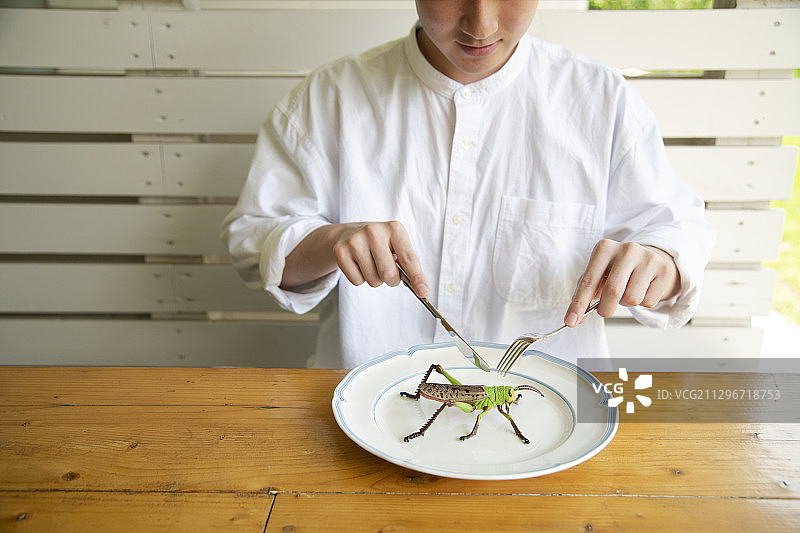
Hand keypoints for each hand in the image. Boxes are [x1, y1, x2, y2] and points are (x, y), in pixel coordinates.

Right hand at [332, 221, 429, 297]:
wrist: (349, 233)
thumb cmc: (381, 244)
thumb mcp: (397, 246)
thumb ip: (408, 266)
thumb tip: (421, 290)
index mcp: (394, 228)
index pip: (409, 259)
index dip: (417, 278)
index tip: (423, 292)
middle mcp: (374, 231)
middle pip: (388, 274)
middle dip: (391, 280)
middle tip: (388, 272)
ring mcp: (355, 241)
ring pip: (373, 280)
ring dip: (376, 279)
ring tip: (371, 264)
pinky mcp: (340, 251)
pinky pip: (357, 281)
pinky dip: (360, 278)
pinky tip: (358, 264)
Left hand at [564, 239, 679, 326]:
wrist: (648, 259)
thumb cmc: (616, 270)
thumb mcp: (597, 275)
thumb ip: (583, 295)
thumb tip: (573, 319)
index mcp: (604, 248)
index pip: (589, 281)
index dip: (579, 304)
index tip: (570, 321)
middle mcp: (627, 249)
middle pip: (613, 291)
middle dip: (605, 309)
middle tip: (604, 311)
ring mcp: (647, 258)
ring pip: (632, 298)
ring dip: (626, 303)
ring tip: (627, 291)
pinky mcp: (663, 270)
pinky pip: (648, 301)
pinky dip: (642, 302)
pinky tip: (642, 289)